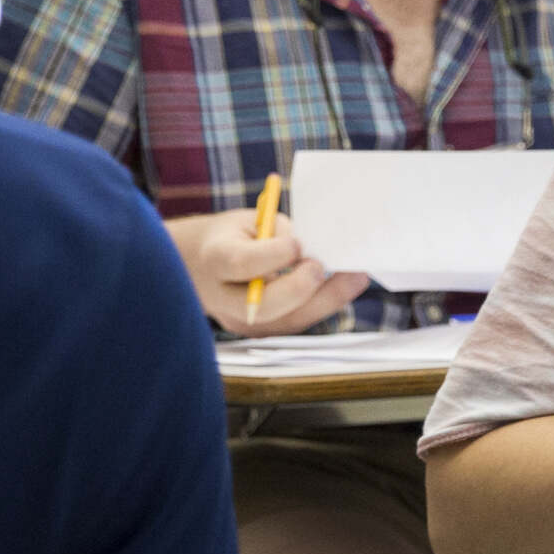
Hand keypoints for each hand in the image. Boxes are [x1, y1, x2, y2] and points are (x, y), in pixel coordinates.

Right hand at [166, 206, 369, 336]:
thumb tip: (317, 247)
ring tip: (356, 277)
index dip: (273, 255)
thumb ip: (279, 234)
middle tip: (323, 266)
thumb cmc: (231, 237)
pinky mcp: (259, 331)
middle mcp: (223, 297)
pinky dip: (322, 305)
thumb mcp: (249, 221)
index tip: (296, 245)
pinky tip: (345, 287)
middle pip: (263, 306)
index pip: (240, 263)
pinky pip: (295, 322)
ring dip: (326, 300)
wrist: (198, 266)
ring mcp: (240, 320)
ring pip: (286, 321)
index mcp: (215, 258)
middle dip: (300, 288)